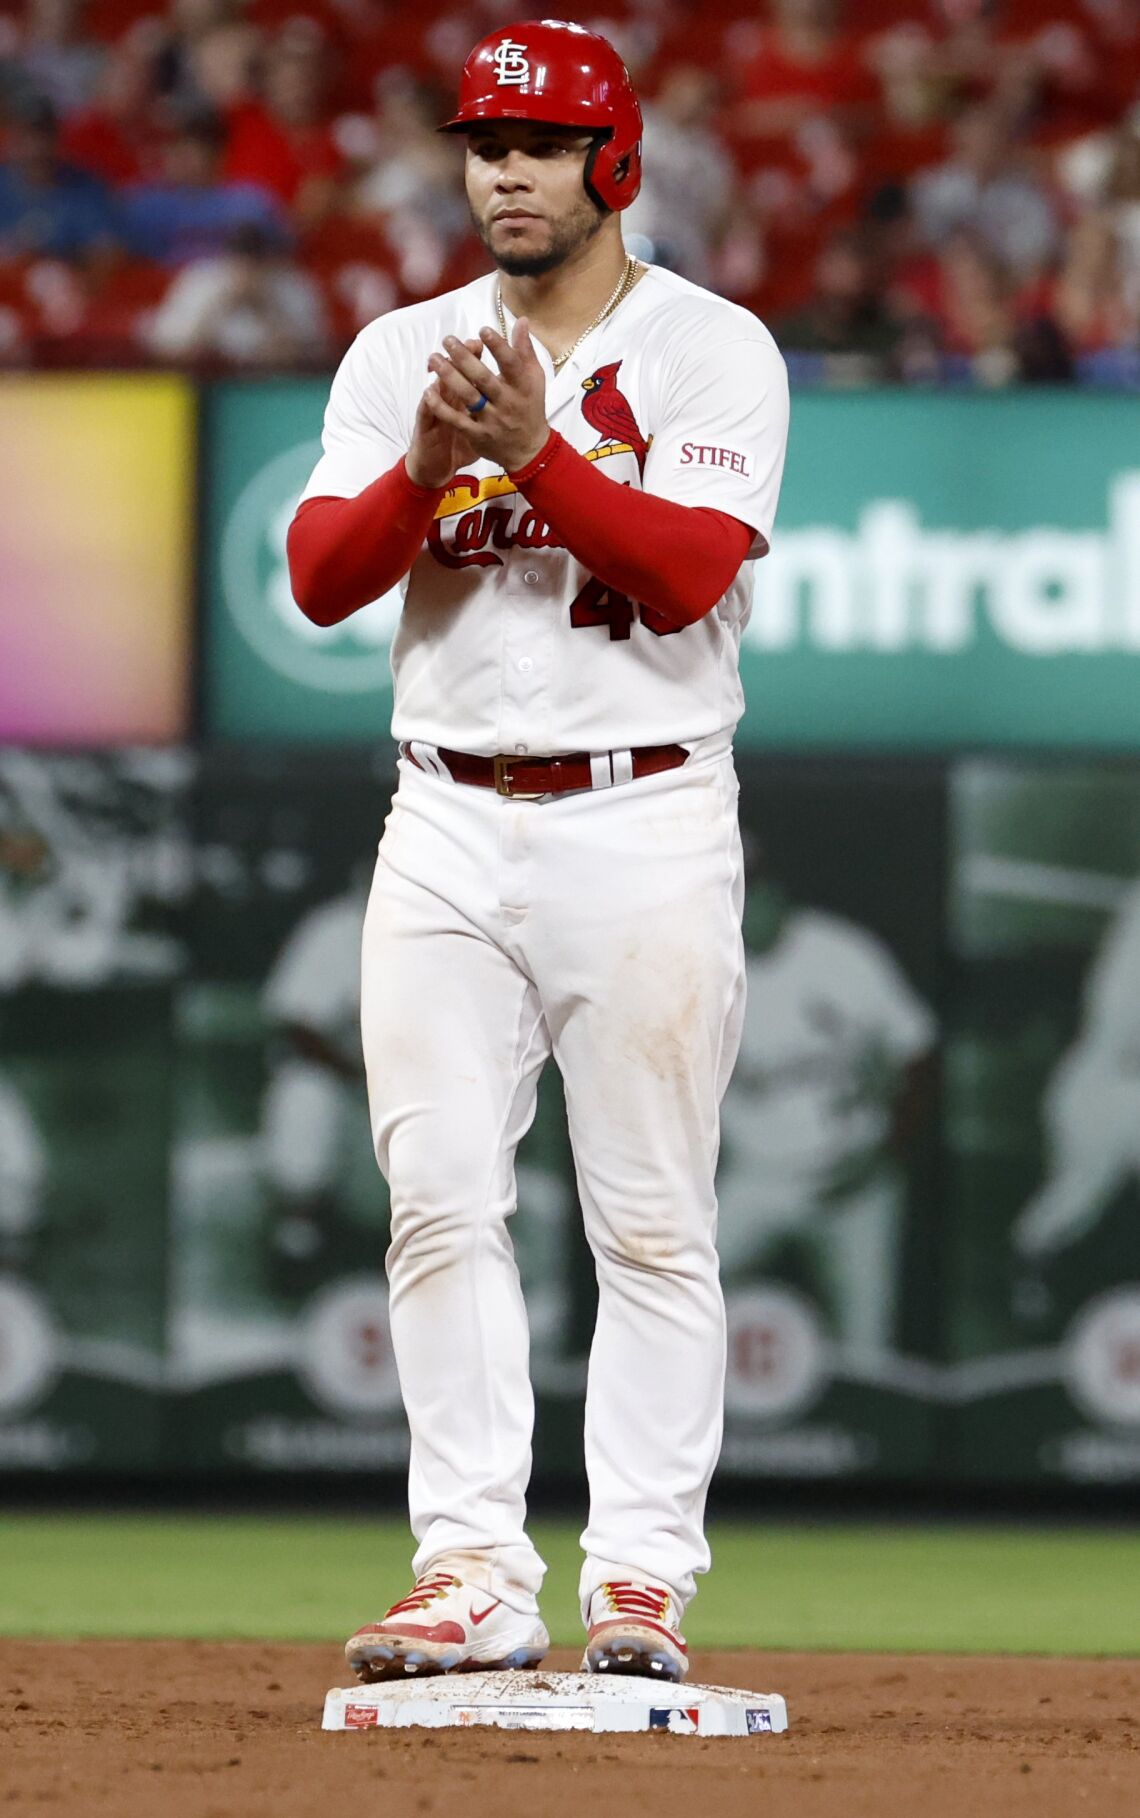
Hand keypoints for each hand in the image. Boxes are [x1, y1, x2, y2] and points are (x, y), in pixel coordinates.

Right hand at [406, 336, 481, 488]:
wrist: (436, 464)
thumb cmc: (461, 443)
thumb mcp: (477, 425)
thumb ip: (489, 406)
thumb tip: (509, 388)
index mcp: (465, 395)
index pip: (472, 369)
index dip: (477, 355)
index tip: (485, 343)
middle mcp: (450, 396)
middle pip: (456, 371)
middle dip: (462, 357)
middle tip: (468, 344)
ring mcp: (438, 408)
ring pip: (439, 386)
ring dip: (442, 373)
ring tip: (443, 359)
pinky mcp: (426, 424)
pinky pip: (428, 412)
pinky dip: (430, 403)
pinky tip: (430, 393)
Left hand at [424, 320, 548, 473]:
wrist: (529, 450)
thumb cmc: (530, 408)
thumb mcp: (534, 379)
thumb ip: (525, 350)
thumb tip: (521, 320)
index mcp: (522, 386)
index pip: (511, 364)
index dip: (498, 347)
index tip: (482, 330)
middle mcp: (507, 403)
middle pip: (484, 379)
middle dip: (464, 358)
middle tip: (447, 340)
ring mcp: (492, 420)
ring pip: (468, 397)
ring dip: (449, 377)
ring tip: (434, 359)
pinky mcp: (478, 435)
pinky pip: (457, 421)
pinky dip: (441, 407)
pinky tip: (428, 392)